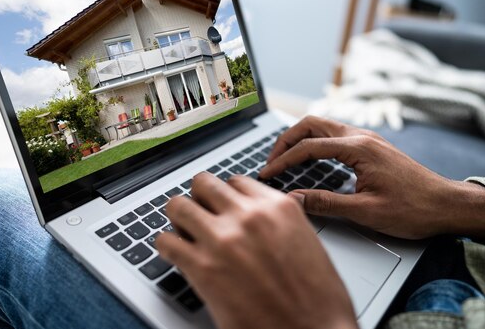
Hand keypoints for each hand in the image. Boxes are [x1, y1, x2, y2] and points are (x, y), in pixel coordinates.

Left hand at [157, 173, 357, 328]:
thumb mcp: (308, 244)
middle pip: (204, 183)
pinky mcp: (202, 268)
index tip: (222, 208)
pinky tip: (175, 255)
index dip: (226, 197)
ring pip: (179, 205)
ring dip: (179, 218)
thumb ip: (280, 222)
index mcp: (278, 207)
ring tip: (184, 233)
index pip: (236, 182)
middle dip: (200, 199)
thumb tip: (261, 215)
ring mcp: (223, 239)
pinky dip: (166, 247)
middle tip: (200, 217)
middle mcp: (249, 216)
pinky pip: (166, 241)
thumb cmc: (318, 301)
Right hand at [260, 116, 484, 239]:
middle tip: (271, 161)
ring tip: (284, 159)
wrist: (448, 205)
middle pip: (312, 124)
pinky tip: (310, 160)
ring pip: (323, 126)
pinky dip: (315, 142)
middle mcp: (362, 136)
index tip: (267, 174)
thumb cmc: (414, 209)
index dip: (283, 161)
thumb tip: (294, 199)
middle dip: (286, 140)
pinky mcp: (371, 146)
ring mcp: (367, 138)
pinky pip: (334, 135)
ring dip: (300, 138)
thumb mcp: (366, 212)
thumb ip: (326, 203)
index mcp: (359, 148)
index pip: (308, 147)